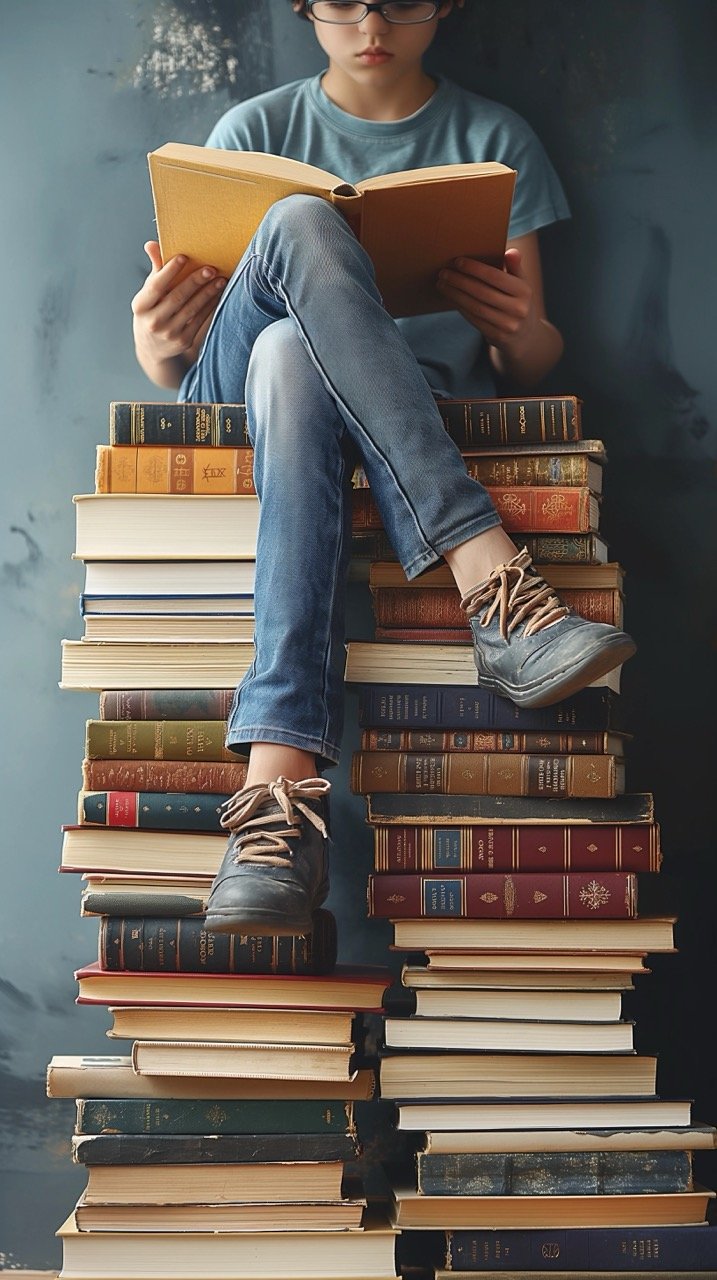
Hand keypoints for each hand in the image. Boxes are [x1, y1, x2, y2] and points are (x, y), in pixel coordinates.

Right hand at [131, 241, 225, 368]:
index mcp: (140, 306)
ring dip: (208, 293)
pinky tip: (218, 294)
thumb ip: (155, 271)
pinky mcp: (183, 341)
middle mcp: (153, 322)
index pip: (155, 286)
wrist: (153, 350)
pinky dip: (210, 305)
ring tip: (220, 279)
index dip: (169, 271)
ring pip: (192, 309)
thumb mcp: (147, 296)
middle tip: (210, 268)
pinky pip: (200, 320)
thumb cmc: (152, 313)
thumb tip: (152, 244)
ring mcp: (169, 333)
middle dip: (195, 281)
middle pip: (177, 297)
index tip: (183, 257)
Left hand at [437, 247, 540, 358]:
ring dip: (456, 294)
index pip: (496, 277)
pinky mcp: (497, 336)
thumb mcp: (521, 285)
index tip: (457, 261)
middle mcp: (518, 309)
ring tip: (442, 284)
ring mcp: (507, 324)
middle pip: (482, 292)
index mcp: (524, 291)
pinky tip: (451, 298)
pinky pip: (474, 319)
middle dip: (460, 281)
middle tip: (443, 273)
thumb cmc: (517, 302)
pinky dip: (461, 307)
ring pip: (476, 307)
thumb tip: (510, 252)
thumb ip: (515, 267)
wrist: (525, 335)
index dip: (475, 269)